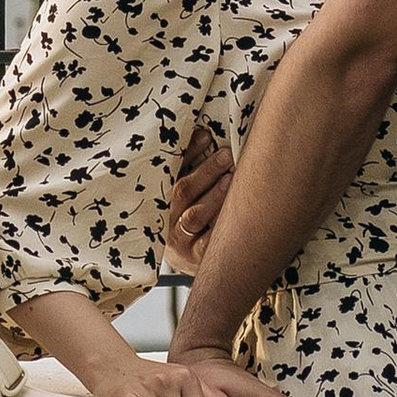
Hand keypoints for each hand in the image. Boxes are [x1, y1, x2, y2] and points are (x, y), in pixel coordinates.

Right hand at [164, 124, 234, 273]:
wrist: (193, 262)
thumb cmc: (190, 218)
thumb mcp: (183, 193)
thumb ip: (190, 168)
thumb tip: (206, 134)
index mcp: (158, 198)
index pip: (170, 172)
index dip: (188, 153)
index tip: (206, 136)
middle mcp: (165, 219)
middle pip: (183, 191)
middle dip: (206, 171)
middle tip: (227, 155)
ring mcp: (179, 241)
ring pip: (195, 216)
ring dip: (214, 195)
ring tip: (233, 179)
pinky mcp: (196, 258)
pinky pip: (209, 241)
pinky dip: (222, 224)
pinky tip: (238, 212)